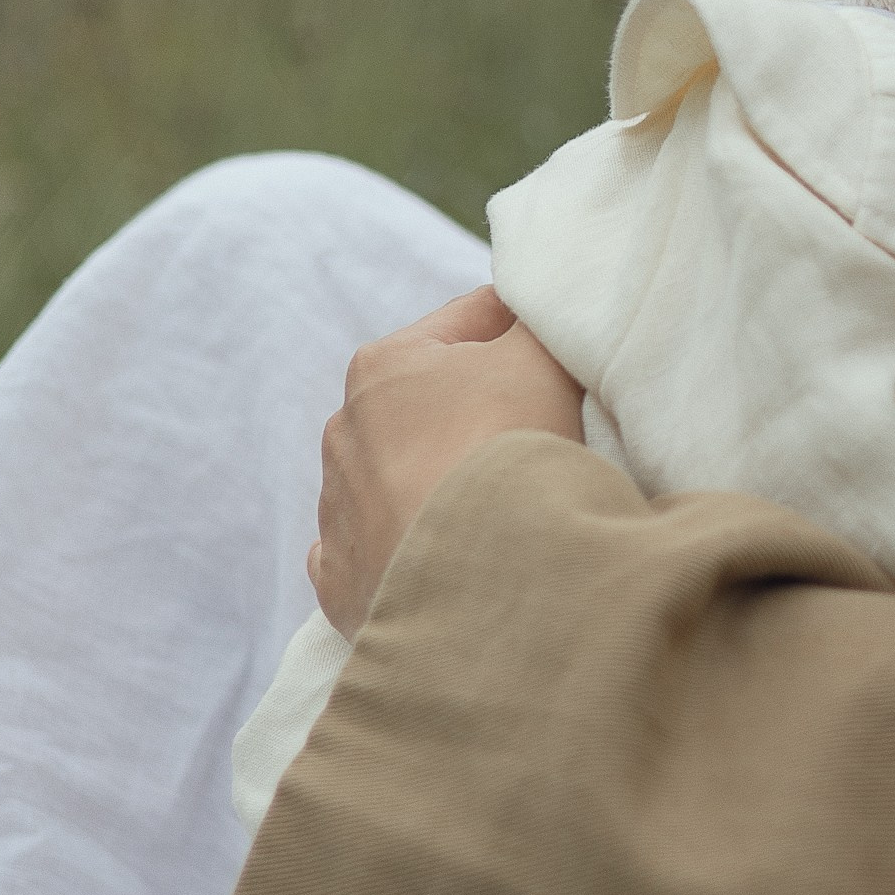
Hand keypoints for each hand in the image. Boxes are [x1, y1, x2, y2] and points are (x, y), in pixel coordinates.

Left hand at [311, 286, 583, 636]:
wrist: (474, 581)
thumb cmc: (502, 448)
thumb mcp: (538, 357)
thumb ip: (537, 322)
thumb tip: (534, 313)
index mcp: (382, 366)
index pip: (468, 321)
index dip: (522, 328)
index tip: (558, 347)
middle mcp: (345, 431)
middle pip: (431, 402)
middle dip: (478, 409)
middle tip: (538, 428)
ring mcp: (337, 511)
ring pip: (399, 475)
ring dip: (441, 477)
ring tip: (499, 500)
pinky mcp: (343, 582)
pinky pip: (375, 550)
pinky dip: (406, 545)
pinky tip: (440, 551)